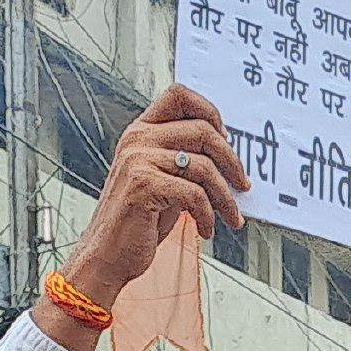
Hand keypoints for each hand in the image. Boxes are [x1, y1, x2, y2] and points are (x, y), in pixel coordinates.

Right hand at [53, 85, 247, 312]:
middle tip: (243, 186)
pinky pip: (195, 194)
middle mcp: (137, 139)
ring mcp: (138, 160)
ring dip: (226, 198)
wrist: (107, 255)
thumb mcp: (163, 182)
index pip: (179, 95)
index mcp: (141, 132)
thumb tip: (228, 158)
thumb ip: (183, 162)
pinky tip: (206, 230)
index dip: (210, 112)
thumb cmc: (139, 221)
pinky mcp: (143, 185)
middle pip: (203, 129)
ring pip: (204, 166)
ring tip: (230, 218)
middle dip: (232, 161)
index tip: (227, 140)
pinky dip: (208, 215)